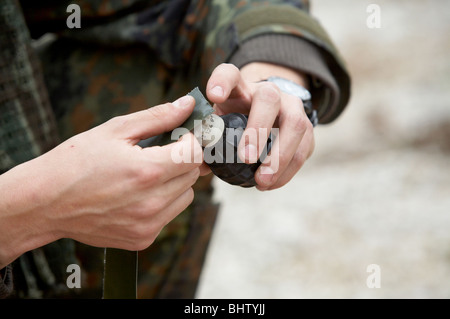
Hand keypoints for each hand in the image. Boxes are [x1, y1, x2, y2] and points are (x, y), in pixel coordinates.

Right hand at [0, 96, 201, 267]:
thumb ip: (157, 117)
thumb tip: (187, 105)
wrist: (44, 202)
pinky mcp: (143, 239)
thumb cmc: (75, 162)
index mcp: (148, 171)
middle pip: (192, 175)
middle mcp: (152, 202)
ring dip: (175, 182)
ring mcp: (148, 224)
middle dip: (183, 160)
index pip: (195, 154)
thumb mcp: (115, 130)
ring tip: (146, 174)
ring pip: (185, 196)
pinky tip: (138, 194)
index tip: (183, 135)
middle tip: (160, 152)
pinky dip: (162, 202)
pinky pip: (169, 215)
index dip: (192, 141)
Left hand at [206, 62, 314, 189]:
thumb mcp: (216, 121)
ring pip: (295, 124)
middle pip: (268, 99)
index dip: (222, 82)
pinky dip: (289, 169)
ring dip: (279, 156)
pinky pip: (305, 147)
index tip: (214, 96)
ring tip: (261, 181)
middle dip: (259, 129)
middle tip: (246, 157)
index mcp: (239, 87)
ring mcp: (291, 106)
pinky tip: (271, 184)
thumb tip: (194, 162)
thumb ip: (205, 137)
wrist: (267, 114)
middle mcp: (268, 91)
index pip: (229, 74)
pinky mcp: (306, 126)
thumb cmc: (233, 120)